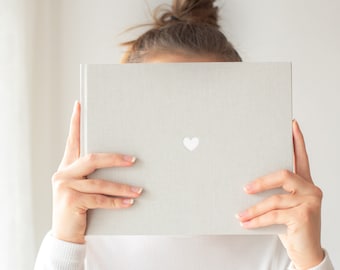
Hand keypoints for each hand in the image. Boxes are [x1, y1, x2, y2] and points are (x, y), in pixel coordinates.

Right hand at [51, 101, 142, 243]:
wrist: (64, 235)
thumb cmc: (78, 207)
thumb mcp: (82, 188)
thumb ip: (92, 175)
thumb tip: (121, 161)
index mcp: (67, 167)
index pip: (72, 141)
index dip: (75, 122)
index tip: (79, 105)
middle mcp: (63, 173)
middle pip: (92, 159)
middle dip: (115, 158)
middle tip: (133, 160)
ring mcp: (65, 187)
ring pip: (100, 182)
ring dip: (122, 187)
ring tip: (139, 190)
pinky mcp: (71, 201)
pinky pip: (100, 199)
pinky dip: (116, 202)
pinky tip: (129, 203)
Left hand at [236, 120, 323, 268]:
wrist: (304, 251)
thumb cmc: (290, 224)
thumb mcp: (281, 206)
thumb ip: (273, 192)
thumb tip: (246, 184)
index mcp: (305, 183)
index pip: (301, 157)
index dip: (297, 141)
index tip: (291, 124)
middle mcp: (311, 188)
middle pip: (283, 174)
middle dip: (261, 181)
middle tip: (244, 188)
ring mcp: (310, 201)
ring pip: (275, 199)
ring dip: (254, 208)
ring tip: (240, 215)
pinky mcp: (305, 215)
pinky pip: (274, 215)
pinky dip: (257, 220)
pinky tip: (246, 223)